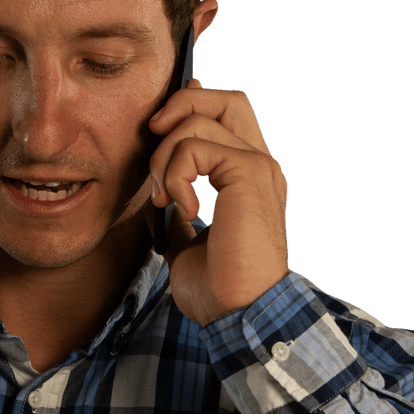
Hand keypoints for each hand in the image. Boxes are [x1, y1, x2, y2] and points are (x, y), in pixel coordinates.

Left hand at [145, 79, 288, 325]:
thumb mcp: (187, 244)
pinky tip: (182, 209)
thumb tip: (160, 203)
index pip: (229, 114)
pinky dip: (174, 176)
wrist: (240, 315)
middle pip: (225, 99)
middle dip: (180, 107)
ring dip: (164, 158)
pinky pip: (194, 147)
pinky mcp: (249, 173)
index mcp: (249, 179)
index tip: (158, 125)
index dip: (192, 104)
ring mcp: (258, 166)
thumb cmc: (218, 290)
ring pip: (198, 121)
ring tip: (164, 200)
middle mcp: (260, 165)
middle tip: (153, 142)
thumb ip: (178, 215)